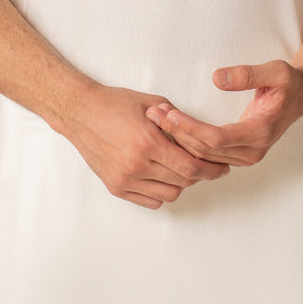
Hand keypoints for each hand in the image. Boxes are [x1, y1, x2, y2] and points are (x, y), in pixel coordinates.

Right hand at [63, 83, 229, 209]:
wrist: (81, 113)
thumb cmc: (115, 103)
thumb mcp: (151, 103)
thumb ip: (177, 121)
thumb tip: (201, 136)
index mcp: (148, 142)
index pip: (190, 166)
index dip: (210, 169)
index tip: (221, 167)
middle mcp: (137, 165)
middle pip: (182, 182)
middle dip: (201, 176)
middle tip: (210, 168)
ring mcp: (125, 179)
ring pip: (169, 194)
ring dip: (181, 183)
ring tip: (183, 169)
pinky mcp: (116, 187)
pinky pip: (150, 200)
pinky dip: (162, 191)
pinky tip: (163, 175)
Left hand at [145, 61, 302, 167]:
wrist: (299, 96)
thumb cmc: (287, 83)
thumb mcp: (276, 71)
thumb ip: (248, 74)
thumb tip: (218, 78)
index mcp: (260, 132)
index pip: (217, 138)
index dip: (191, 128)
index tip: (170, 114)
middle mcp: (252, 151)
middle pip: (206, 150)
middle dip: (177, 133)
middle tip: (154, 114)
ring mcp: (245, 156)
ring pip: (204, 156)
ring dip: (179, 139)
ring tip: (157, 118)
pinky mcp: (238, 155)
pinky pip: (208, 155)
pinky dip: (187, 143)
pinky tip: (171, 129)